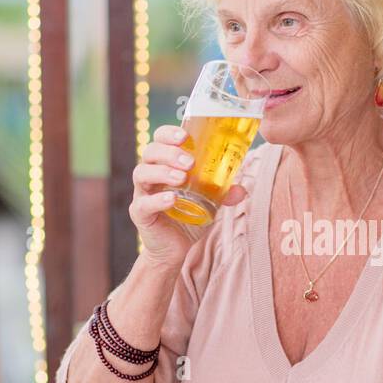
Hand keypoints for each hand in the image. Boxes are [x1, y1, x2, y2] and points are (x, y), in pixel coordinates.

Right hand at [130, 125, 246, 268]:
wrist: (175, 248)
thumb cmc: (189, 216)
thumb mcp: (210, 202)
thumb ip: (223, 193)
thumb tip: (242, 189)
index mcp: (165, 164)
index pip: (160, 139)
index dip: (168, 133)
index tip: (185, 136)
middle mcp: (150, 175)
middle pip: (150, 152)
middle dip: (169, 153)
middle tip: (190, 162)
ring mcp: (143, 193)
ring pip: (142, 173)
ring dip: (162, 172)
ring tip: (181, 178)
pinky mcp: (140, 213)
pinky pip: (143, 203)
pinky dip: (158, 200)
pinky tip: (172, 199)